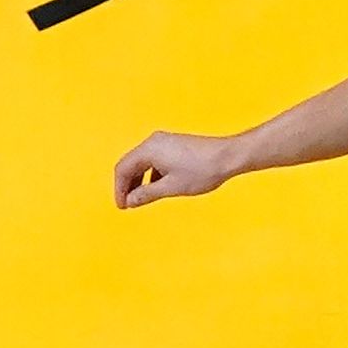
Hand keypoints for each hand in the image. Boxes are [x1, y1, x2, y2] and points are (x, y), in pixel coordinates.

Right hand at [113, 130, 245, 209]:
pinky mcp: (172, 145)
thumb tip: (130, 201)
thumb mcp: (171, 187)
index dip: (119, 190)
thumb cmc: (202, 170)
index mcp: (149, 149)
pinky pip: (153, 160)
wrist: (228, 156)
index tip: (122, 206)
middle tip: (128, 205)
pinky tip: (156, 187)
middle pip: (130, 164)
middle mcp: (153, 142)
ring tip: (141, 199)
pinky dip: (149, 174)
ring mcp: (164, 142)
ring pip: (141, 162)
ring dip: (138, 181)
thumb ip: (146, 194)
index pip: (123, 169)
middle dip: (127, 185)